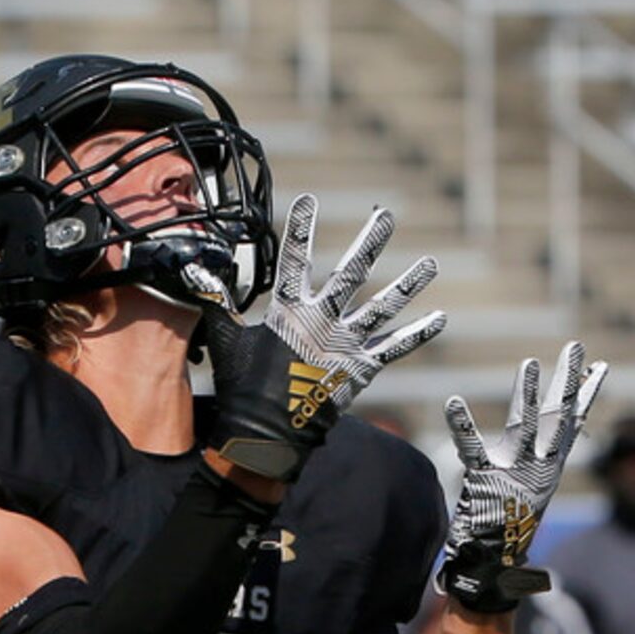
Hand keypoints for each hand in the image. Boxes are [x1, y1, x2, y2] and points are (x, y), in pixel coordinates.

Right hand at [193, 194, 443, 481]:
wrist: (267, 433)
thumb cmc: (244, 387)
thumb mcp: (227, 339)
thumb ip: (217, 302)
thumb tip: (194, 272)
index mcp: (289, 311)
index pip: (294, 260)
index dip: (299, 229)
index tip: (308, 199)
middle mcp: (323, 321)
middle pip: (351, 273)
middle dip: (370, 242)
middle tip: (387, 215)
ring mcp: (346, 344)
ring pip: (383, 306)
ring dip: (408, 284)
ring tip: (430, 264)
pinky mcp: (362, 368)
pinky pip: (395, 348)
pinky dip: (417, 334)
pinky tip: (439, 318)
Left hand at [437, 341, 606, 611]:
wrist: (494, 563)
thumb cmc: (507, 523)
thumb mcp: (530, 488)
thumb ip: (539, 460)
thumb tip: (547, 447)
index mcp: (548, 466)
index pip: (572, 423)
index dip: (586, 394)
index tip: (600, 367)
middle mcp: (537, 466)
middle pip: (557, 416)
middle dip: (568, 381)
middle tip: (576, 347)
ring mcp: (513, 471)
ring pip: (524, 426)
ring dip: (527, 394)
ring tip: (529, 363)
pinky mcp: (484, 479)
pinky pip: (470, 447)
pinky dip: (462, 425)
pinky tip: (453, 401)